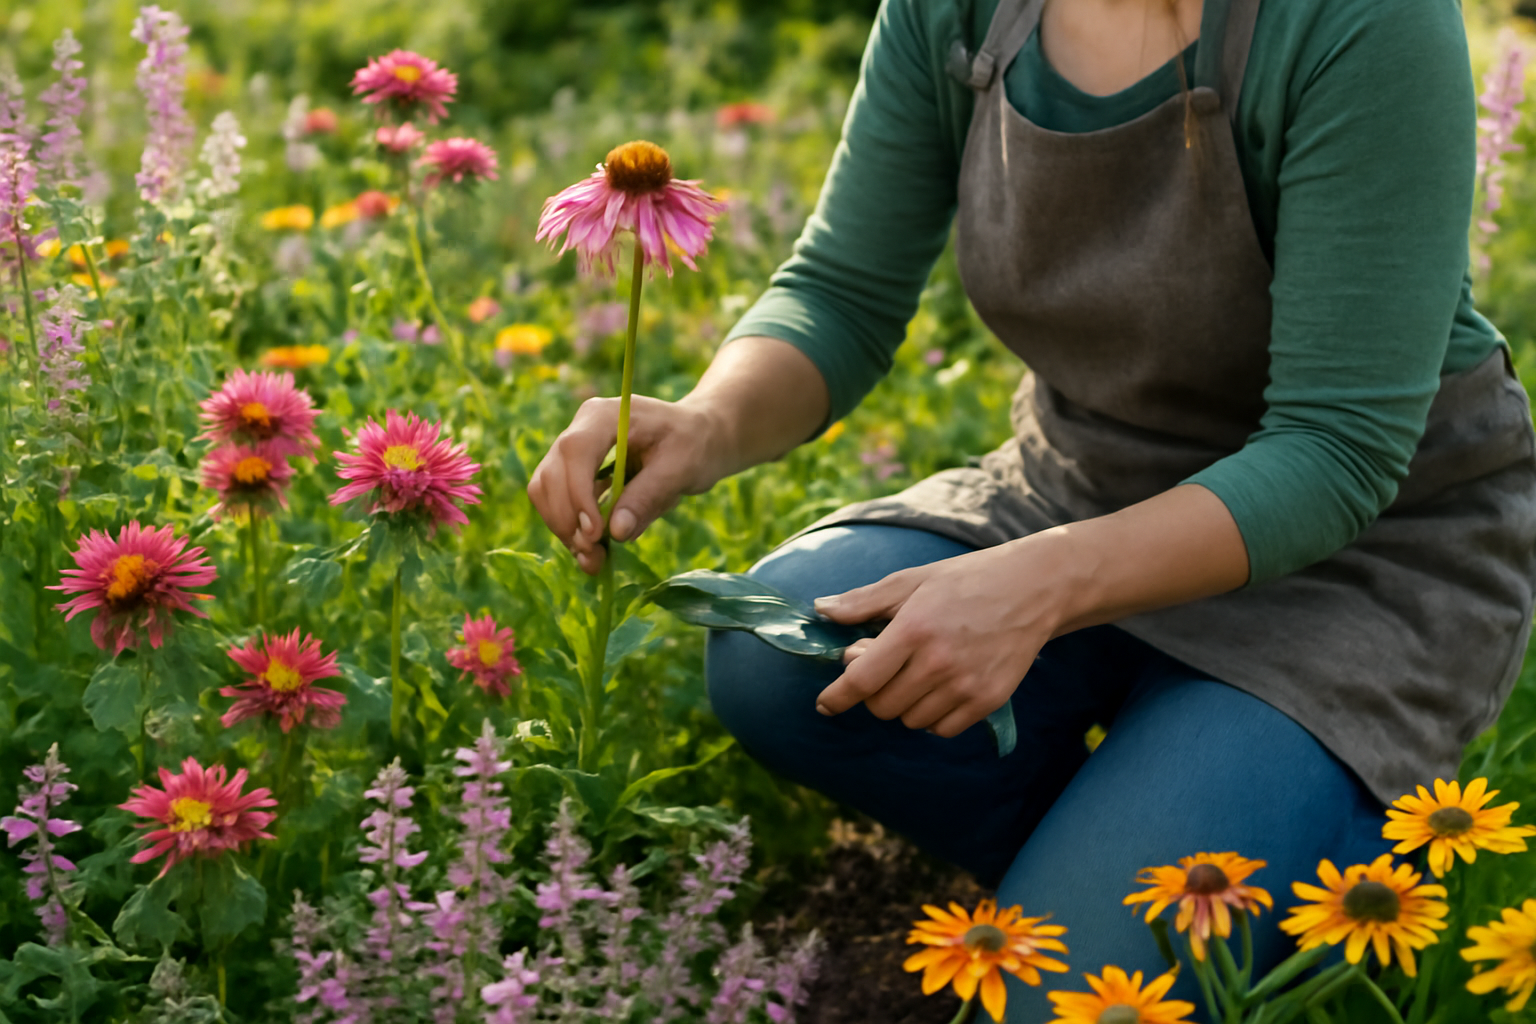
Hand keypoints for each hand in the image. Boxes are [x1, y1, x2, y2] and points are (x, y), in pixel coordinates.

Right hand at [527, 395, 725, 573]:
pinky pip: (557, 500)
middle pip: (551, 474)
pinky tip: (592, 551)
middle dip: (568, 520)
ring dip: (564, 528)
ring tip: (593, 559)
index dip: (578, 495)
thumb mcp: (681, 469)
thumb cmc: (694, 444)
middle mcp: (581, 428)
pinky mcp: (574, 471)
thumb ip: (648, 497)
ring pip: (545, 490)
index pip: (575, 452)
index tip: (595, 533)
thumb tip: (616, 531)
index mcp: (606, 416)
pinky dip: (569, 527)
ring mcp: (573, 449)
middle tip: (594, 556)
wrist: (697, 437)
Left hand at [812, 538, 1075, 737]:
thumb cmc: (966, 580)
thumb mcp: (911, 580)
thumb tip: (821, 610)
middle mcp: (938, 663)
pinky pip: (941, 729)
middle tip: (885, 664)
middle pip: (881, 706)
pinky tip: (940, 687)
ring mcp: (965, 685)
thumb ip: (863, 601)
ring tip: (918, 671)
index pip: (861, 680)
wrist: (1033, 588)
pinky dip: (932, 715)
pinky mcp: (988, 701)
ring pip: (910, 720)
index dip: (836, 697)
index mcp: (913, 629)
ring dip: (904, 703)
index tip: (824, 705)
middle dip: (873, 691)